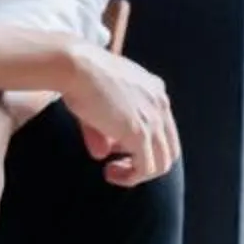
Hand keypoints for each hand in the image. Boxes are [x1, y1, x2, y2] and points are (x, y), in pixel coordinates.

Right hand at [56, 46, 178, 185]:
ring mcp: (153, 121)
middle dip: (145, 162)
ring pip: (162, 163)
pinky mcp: (139, 134)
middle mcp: (161, 105)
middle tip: (119, 165)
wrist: (75, 66)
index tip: (116, 148)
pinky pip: (145, 168)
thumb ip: (102, 132)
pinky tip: (111, 174)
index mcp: (155, 90)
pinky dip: (130, 177)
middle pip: (169, 148)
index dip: (143, 143)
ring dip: (138, 174)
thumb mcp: (96, 103)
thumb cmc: (78, 76)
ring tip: (113, 173)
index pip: (163, 128)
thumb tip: (100, 155)